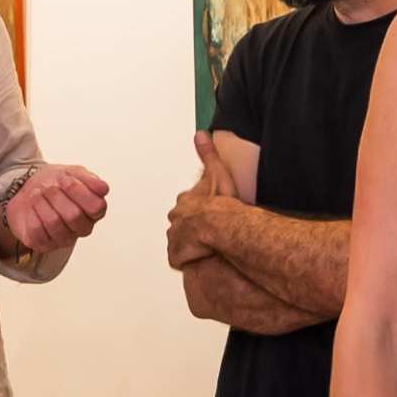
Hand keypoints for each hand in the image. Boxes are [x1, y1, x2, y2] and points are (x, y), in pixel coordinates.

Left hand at [5, 162, 109, 255]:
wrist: (29, 190)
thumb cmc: (55, 184)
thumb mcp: (73, 173)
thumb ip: (89, 179)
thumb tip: (102, 189)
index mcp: (94, 211)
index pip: (96, 207)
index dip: (79, 191)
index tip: (67, 179)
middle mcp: (82, 228)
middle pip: (74, 216)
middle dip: (57, 195)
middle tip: (50, 187)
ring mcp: (64, 239)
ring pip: (54, 222)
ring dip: (42, 202)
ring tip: (38, 194)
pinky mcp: (44, 244)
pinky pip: (37, 230)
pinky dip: (32, 213)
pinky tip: (33, 207)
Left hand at [166, 137, 231, 269]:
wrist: (222, 227)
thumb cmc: (222, 203)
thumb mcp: (217, 172)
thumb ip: (208, 154)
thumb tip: (200, 135)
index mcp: (184, 202)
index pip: (186, 206)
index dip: (197, 211)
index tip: (206, 215)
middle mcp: (176, 221)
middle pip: (181, 225)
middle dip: (191, 230)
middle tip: (207, 235)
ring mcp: (175, 240)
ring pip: (180, 244)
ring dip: (191, 247)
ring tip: (207, 249)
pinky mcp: (176, 256)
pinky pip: (180, 260)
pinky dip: (189, 261)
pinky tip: (203, 259)